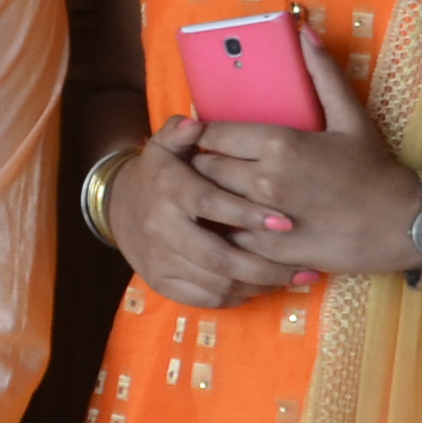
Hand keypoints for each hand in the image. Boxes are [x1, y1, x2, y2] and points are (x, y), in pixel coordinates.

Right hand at [106, 116, 303, 310]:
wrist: (119, 208)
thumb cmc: (159, 173)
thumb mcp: (164, 146)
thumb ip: (182, 132)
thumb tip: (196, 123)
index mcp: (167, 189)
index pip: (209, 204)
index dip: (247, 214)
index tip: (285, 221)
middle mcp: (161, 227)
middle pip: (217, 257)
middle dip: (263, 265)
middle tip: (302, 268)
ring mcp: (160, 259)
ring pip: (216, 283)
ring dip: (259, 285)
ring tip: (294, 279)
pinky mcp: (163, 283)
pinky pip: (206, 299)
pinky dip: (239, 297)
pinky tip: (264, 287)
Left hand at [173, 16, 421, 278]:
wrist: (403, 224)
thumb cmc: (374, 169)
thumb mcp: (350, 116)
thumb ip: (322, 74)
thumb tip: (304, 33)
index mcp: (279, 144)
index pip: (213, 134)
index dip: (206, 135)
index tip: (209, 136)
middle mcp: (265, 181)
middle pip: (205, 168)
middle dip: (204, 164)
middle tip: (212, 163)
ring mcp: (266, 219)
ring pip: (212, 204)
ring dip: (211, 197)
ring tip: (217, 192)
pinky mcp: (270, 251)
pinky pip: (229, 236)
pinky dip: (228, 228)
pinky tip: (237, 222)